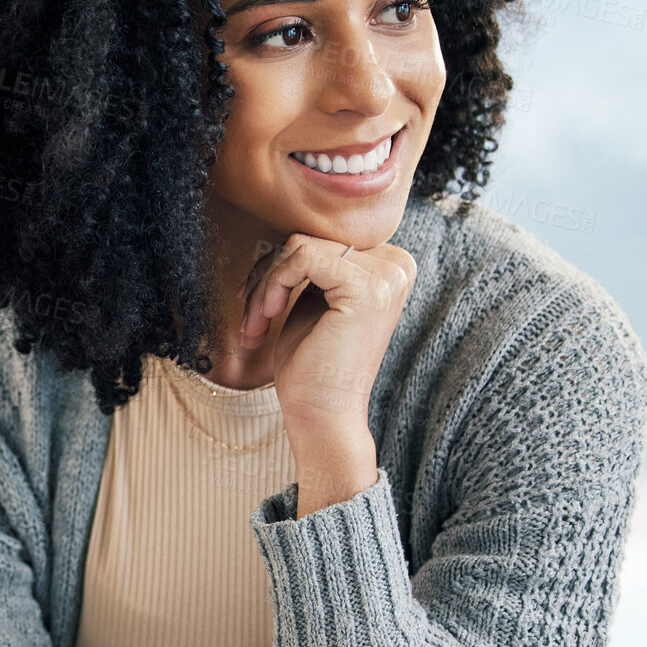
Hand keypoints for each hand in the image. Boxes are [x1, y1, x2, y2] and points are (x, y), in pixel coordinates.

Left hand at [237, 234, 416, 440]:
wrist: (323, 417)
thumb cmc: (313, 367)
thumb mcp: (312, 302)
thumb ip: (312, 265)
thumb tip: (286, 229)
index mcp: (389, 267)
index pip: (322, 239)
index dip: (280, 265)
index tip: (256, 303)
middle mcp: (396, 265)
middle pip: (310, 238)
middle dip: (268, 274)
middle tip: (250, 317)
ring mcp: (386, 275)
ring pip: (299, 246)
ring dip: (264, 285)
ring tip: (254, 324)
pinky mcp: (366, 286)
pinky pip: (301, 257)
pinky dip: (272, 286)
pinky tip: (265, 319)